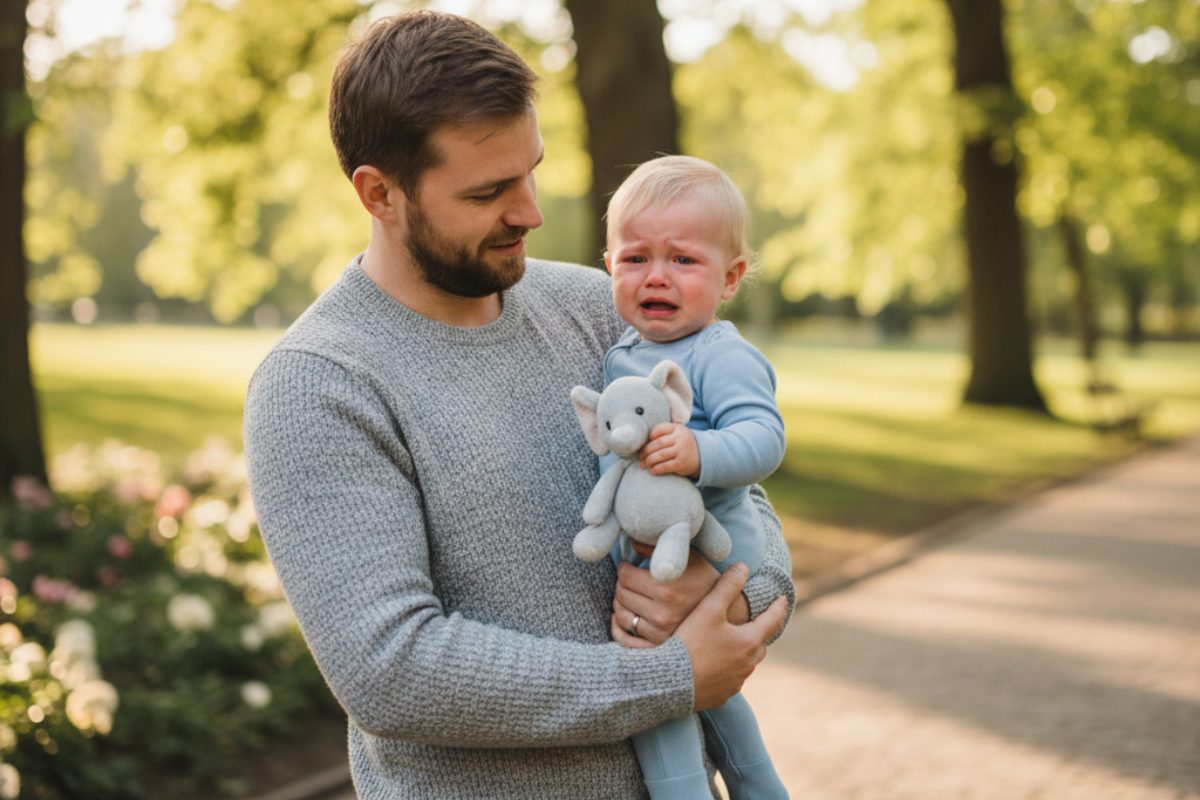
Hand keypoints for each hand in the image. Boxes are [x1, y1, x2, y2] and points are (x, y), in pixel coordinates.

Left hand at [610, 544, 750, 647]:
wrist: (730, 614)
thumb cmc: (707, 580)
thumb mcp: (691, 557)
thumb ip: (664, 545)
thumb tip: (634, 537)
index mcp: (667, 587)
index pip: (626, 575)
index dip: (624, 568)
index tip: (629, 566)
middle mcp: (662, 611)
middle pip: (622, 593)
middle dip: (622, 584)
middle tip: (628, 579)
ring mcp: (659, 631)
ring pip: (621, 614)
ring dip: (620, 602)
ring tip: (628, 595)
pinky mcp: (658, 645)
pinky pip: (625, 635)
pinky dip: (620, 623)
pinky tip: (625, 614)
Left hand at [639, 423, 699, 477]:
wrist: (702, 455)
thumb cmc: (683, 443)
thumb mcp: (677, 433)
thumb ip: (664, 433)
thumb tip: (643, 440)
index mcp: (677, 429)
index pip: (660, 428)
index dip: (651, 434)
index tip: (646, 440)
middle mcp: (680, 439)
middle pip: (658, 443)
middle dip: (646, 451)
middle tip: (640, 456)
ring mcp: (680, 451)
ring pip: (660, 455)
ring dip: (648, 461)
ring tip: (643, 464)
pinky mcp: (681, 463)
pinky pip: (665, 466)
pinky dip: (656, 469)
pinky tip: (651, 470)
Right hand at [676, 564, 787, 710]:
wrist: (671, 683)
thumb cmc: (690, 643)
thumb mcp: (708, 609)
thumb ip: (727, 586)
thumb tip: (743, 567)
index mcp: (749, 641)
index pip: (773, 620)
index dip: (778, 607)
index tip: (783, 598)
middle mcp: (748, 664)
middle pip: (760, 643)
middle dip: (760, 631)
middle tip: (756, 621)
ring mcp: (736, 681)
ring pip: (747, 662)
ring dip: (743, 651)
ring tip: (732, 641)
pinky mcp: (723, 694)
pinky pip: (732, 678)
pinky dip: (729, 668)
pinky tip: (714, 663)